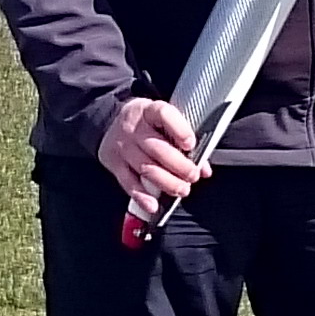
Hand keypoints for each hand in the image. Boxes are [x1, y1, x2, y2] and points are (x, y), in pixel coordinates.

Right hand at [96, 96, 204, 215]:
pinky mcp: (115, 164)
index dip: (179, 129)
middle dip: (178, 165)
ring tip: (182, 189)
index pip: (163, 114)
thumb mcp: (163, 120)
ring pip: (145, 168)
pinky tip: (154, 204)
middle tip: (192, 176)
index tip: (190, 144)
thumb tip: (204, 168)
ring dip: (166, 182)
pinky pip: (129, 182)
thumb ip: (185, 140)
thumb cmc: (146, 123)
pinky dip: (142, 196)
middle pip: (156, 148)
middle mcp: (134, 128)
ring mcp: (123, 147)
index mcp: (149, 111)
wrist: (110, 123)